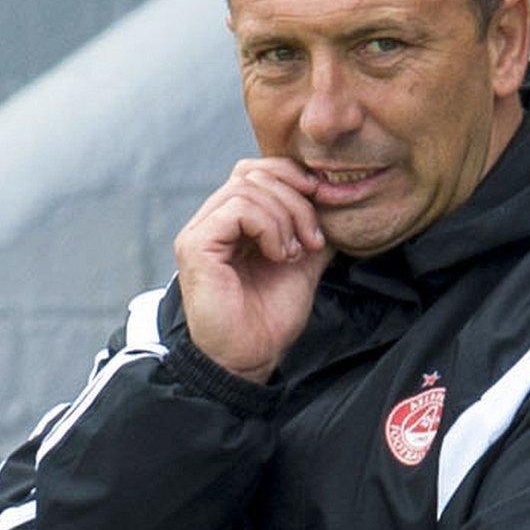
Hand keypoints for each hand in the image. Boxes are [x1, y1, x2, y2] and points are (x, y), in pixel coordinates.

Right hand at [175, 158, 331, 382]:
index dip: (293, 178)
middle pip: (253, 172)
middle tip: (312, 238)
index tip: (321, 207)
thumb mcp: (303, 263)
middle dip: (295, 198)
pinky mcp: (196, 245)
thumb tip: (334, 201)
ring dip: (285, 217)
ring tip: (294, 253)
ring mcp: (200, 231)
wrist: (251, 357)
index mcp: (233, 221)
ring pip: (247, 187)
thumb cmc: (269, 319)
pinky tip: (279, 255)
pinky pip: (237, 209)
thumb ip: (311, 230)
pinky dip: (269, 227)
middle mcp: (212, 220)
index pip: (257, 171)